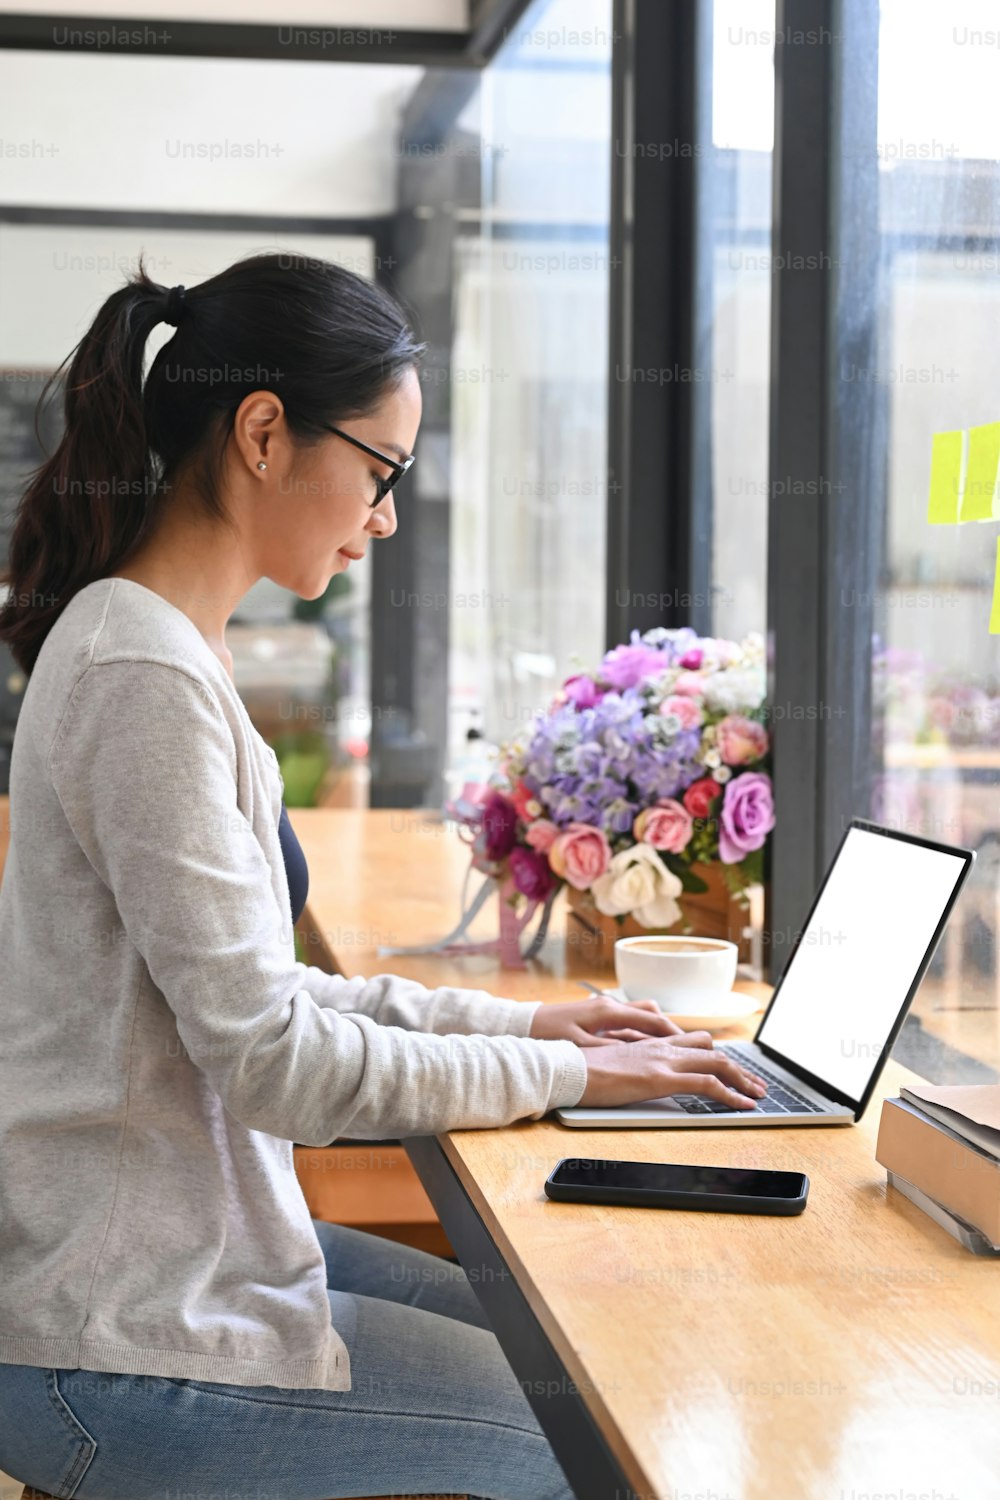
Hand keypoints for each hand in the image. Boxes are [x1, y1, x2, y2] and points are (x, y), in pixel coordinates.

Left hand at [528, 995, 688, 1046]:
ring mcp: (602, 1011)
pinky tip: (640, 1049)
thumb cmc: (548, 1036)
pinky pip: (626, 1023)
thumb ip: (612, 1051)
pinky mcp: (595, 1018)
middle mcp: (609, 1006)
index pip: (653, 1020)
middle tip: (685, 1049)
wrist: (521, 1026)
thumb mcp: (582, 1048)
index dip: (675, 1035)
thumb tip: (641, 1056)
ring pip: (639, 1016)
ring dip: (654, 1031)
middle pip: (651, 1014)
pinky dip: (639, 1034)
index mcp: (609, 1011)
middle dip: (669, 1030)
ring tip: (667, 1051)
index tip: (693, 1047)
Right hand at [577, 1036, 768, 1110]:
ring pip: (718, 1063)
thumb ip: (630, 1066)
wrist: (566, 1067)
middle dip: (738, 1068)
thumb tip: (638, 1077)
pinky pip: (707, 1084)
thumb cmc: (580, 1069)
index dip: (716, 1057)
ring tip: (758, 1095)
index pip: (693, 1043)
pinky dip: (731, 1094)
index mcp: (649, 1043)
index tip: (732, 1071)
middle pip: (712, 1050)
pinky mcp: (662, 1078)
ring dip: (742, 1079)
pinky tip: (743, 1105)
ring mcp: (663, 1060)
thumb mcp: (611, 1064)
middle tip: (755, 1084)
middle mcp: (661, 1047)